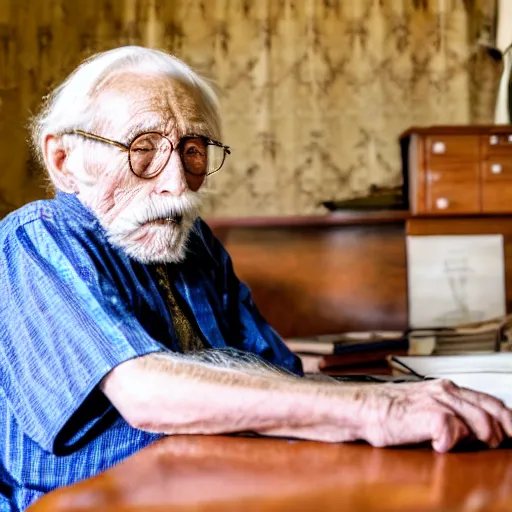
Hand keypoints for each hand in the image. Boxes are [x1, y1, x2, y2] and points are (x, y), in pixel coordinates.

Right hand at [359, 379, 511, 452]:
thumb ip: (450, 414)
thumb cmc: (388, 412)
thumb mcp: (425, 408)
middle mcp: (447, 391)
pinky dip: (451, 442)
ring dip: (478, 440)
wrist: (362, 408)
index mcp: (448, 389)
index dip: (508, 421)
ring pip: (482, 422)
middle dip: (500, 433)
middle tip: (491, 446)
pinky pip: (456, 430)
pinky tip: (439, 445)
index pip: (492, 403)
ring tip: (458, 445)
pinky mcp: (429, 414)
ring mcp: (439, 401)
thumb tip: (476, 433)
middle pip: (494, 412)